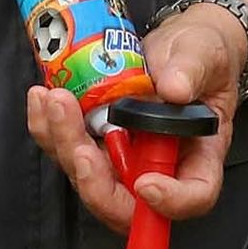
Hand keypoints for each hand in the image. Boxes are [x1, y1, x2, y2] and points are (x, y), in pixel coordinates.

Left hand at [26, 5, 241, 234]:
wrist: (174, 46)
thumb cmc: (200, 56)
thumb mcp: (204, 55)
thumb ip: (192, 71)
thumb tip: (174, 89)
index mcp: (197, 157)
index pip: (193, 196)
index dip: (170, 201)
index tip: (148, 183)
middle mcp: (156, 168)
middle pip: (125, 202)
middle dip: (95, 182)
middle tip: (81, 147)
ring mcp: (121, 158)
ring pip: (87, 176)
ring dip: (65, 144)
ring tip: (56, 101)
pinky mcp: (94, 140)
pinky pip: (65, 147)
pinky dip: (49, 127)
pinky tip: (42, 98)